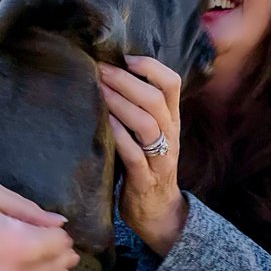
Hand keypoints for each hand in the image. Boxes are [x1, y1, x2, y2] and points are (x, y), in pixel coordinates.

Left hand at [100, 55, 187, 256]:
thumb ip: (138, 107)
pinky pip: (135, 155)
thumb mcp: (150, 134)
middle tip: (100, 69)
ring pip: (147, 124)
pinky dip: (120, 136)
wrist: (159, 213)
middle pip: (156, 100)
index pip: (172, 83)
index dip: (150, 66)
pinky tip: (105, 123)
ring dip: (121, 104)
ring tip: (99, 90)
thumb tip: (108, 74)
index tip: (125, 57)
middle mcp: (170, 135)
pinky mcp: (145, 180)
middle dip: (127, 81)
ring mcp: (160, 159)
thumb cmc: (147, 166)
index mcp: (171, 120)